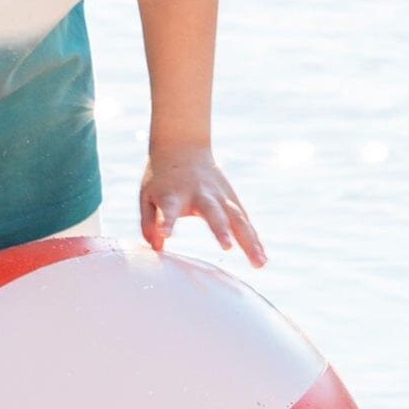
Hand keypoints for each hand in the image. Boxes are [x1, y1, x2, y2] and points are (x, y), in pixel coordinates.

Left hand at [140, 146, 265, 266]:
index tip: (164, 235)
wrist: (182, 146)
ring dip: (248, 240)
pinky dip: (254, 239)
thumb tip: (156, 247)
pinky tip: (261, 257)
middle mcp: (200, 194)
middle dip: (220, 228)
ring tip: (259, 263)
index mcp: (173, 194)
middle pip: (212, 212)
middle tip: (227, 248)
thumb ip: (148, 222)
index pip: (168, 209)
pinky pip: (245, 221)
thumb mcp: (146, 195)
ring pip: (237, 218)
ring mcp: (219, 196)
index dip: (166, 222)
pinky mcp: (232, 199)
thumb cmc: (161, 178)